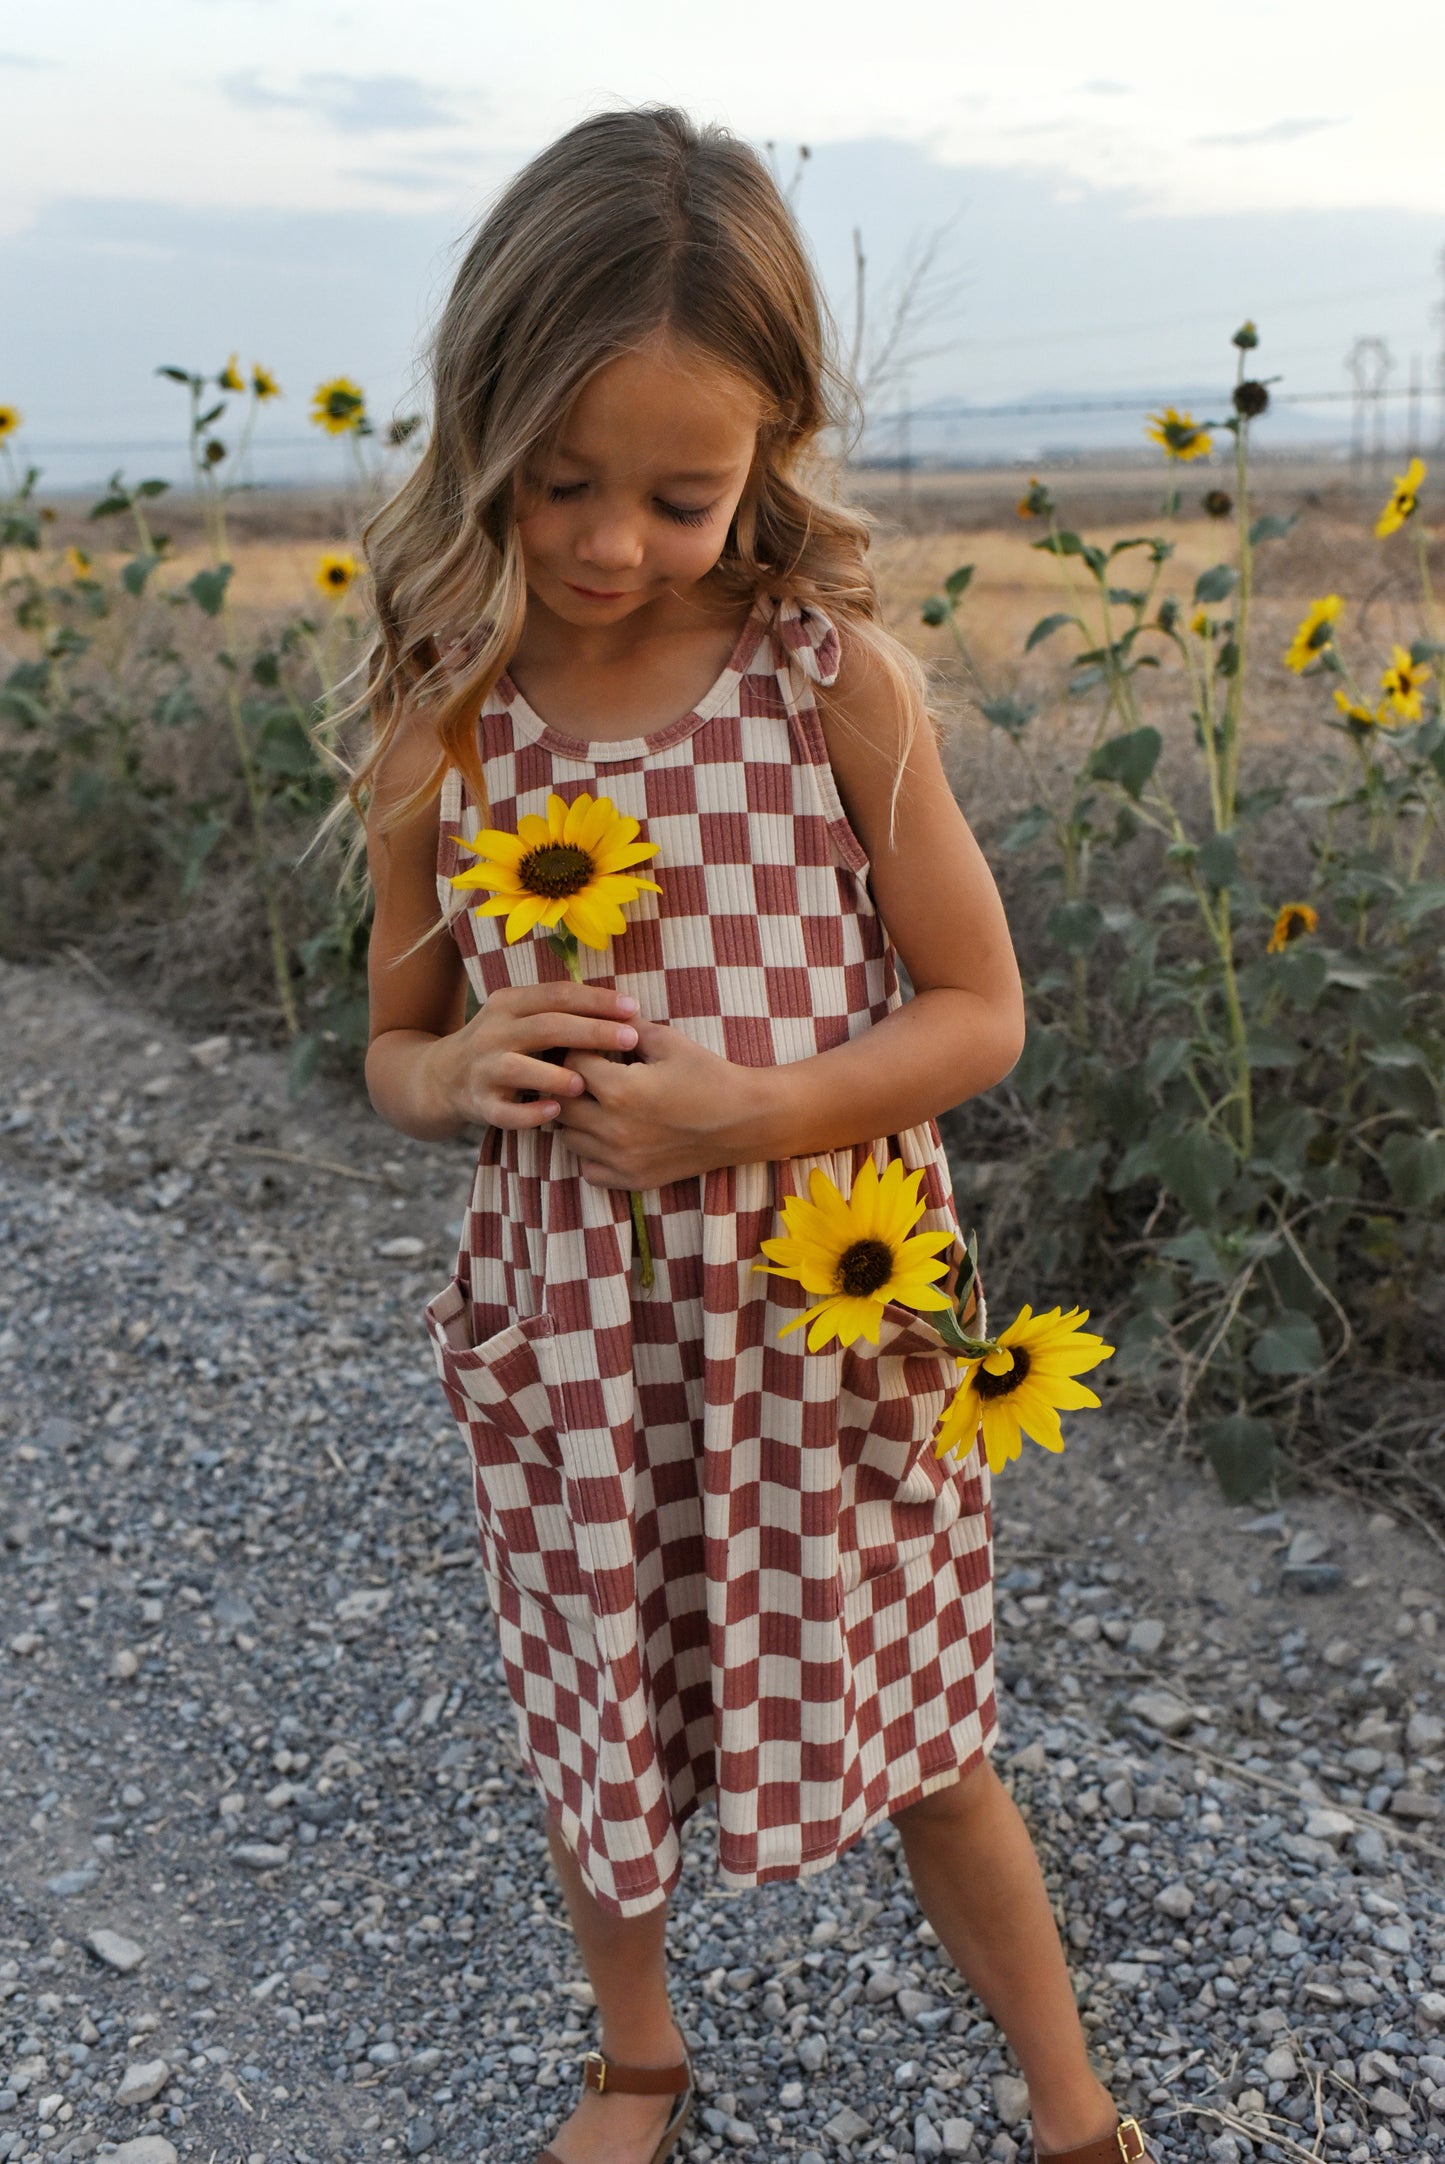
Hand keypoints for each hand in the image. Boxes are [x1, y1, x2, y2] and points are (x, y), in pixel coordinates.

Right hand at [420, 982, 641, 1130]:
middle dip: (592, 1031)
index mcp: (509, 1004)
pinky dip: (530, 1113)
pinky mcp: (479, 1104)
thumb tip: (623, 1009)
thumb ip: (558, 1011)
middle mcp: (494, 1032)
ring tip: (586, 1082)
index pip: (557, 995)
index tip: (633, 1007)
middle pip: (547, 1026)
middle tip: (630, 1038)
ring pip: (519, 1068)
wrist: (442, 1077)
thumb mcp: (520, 1017)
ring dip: (555, 1075)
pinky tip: (555, 1113)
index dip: (596, 999)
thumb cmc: (502, 1044)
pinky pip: (505, 1112)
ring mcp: (483, 1069)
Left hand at [550, 1019, 766, 1187]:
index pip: (571, 1063)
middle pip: (562, 1103)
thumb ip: (627, 1026)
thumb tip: (597, 1011)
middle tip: (590, 1075)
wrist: (744, 1121)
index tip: (593, 1047)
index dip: (579, 1050)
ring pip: (568, 1138)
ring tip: (598, 1104)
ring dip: (576, 1119)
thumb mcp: (668, 1041)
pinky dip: (591, 1153)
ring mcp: (620, 1158)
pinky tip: (609, 1136)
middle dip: (571, 1084)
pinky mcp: (631, 1178)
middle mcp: (613, 1128)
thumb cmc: (709, 1075)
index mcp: (619, 1090)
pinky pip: (588, 1169)